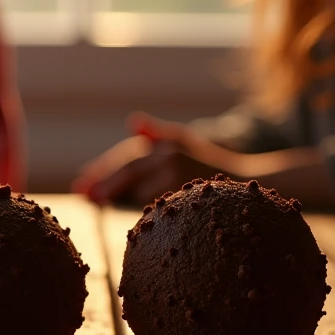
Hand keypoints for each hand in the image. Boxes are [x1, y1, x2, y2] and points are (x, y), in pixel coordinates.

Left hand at [72, 112, 231, 206]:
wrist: (251, 183)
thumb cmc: (211, 163)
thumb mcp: (185, 141)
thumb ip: (158, 133)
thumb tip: (133, 122)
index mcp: (167, 142)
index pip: (128, 155)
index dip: (105, 167)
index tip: (83, 181)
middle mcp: (171, 152)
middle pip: (129, 167)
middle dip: (104, 180)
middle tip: (82, 194)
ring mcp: (178, 170)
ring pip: (139, 185)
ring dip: (119, 192)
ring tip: (95, 200)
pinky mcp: (184, 188)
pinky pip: (154, 199)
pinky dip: (141, 204)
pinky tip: (128, 212)